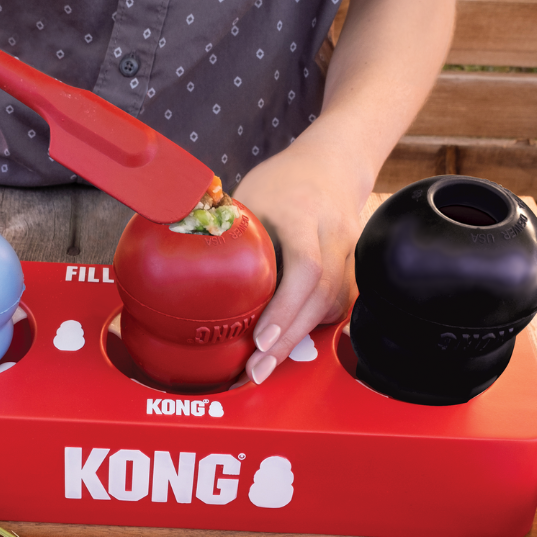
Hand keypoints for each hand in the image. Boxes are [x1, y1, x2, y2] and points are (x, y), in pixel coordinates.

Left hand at [235, 139, 364, 384]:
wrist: (334, 165)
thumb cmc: (282, 181)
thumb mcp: (250, 195)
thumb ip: (228, 230)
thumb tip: (184, 268)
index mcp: (304, 214)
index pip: (306, 267)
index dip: (284, 308)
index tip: (260, 340)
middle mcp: (334, 235)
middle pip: (321, 296)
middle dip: (288, 340)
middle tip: (256, 371)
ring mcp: (349, 253)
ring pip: (331, 306)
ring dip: (298, 340)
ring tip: (264, 366)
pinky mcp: (352, 269)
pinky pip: (334, 306)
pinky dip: (309, 327)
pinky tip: (286, 343)